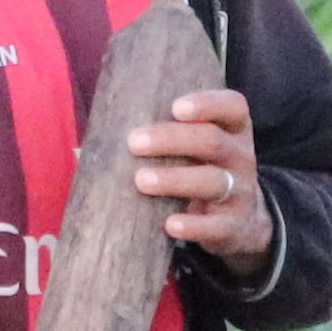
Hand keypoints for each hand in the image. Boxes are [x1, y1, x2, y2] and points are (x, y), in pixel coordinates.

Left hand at [129, 88, 274, 270]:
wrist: (241, 224)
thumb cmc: (203, 172)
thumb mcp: (198, 150)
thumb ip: (166, 135)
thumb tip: (90, 137)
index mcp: (233, 131)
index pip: (233, 107)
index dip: (207, 103)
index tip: (175, 107)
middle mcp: (240, 157)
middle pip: (212, 141)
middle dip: (172, 139)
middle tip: (134, 142)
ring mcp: (239, 192)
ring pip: (212, 181)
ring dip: (174, 179)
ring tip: (141, 180)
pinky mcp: (233, 226)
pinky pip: (215, 226)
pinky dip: (192, 226)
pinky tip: (169, 225)